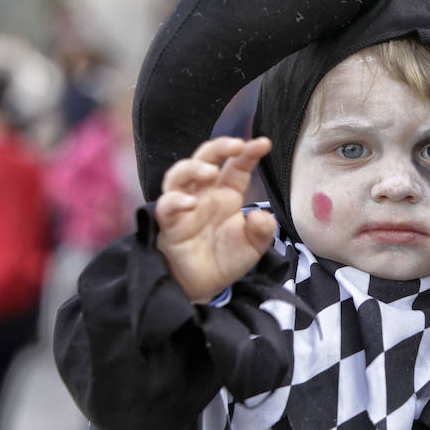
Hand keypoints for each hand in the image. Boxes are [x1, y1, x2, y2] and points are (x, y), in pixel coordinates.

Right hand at [155, 136, 276, 303]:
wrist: (204, 286)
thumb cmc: (227, 258)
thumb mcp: (253, 245)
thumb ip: (262, 230)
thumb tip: (261, 216)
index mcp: (226, 193)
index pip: (236, 166)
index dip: (248, 152)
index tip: (264, 143)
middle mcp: (204, 194)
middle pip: (205, 159)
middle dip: (220, 147)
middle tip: (236, 144)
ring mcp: (184, 207)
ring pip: (179, 175)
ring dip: (193, 168)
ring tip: (210, 171)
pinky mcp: (169, 224)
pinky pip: (166, 206)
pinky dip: (175, 201)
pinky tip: (190, 202)